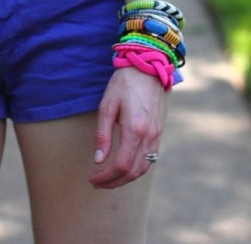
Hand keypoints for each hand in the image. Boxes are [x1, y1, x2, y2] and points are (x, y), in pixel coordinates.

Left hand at [89, 67, 164, 189]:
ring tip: (108, 179)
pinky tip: (124, 168)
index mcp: (135, 129)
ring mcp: (156, 135)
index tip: (92, 178)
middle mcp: (148, 136)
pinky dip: (136, 169)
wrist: (148, 68)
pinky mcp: (158, 132)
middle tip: (97, 183)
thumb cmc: (124, 83)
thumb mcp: (107, 105)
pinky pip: (149, 159)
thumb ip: (102, 134)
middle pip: (132, 172)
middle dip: (113, 182)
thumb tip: (98, 160)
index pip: (120, 165)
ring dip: (125, 178)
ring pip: (142, 168)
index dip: (106, 177)